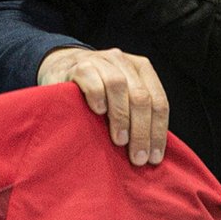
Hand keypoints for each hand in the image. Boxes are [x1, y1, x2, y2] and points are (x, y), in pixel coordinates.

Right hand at [39, 46, 169, 165]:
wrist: (62, 67)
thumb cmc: (97, 91)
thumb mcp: (122, 97)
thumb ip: (136, 114)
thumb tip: (152, 153)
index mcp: (142, 69)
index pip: (158, 101)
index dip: (158, 131)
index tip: (154, 158)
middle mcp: (124, 62)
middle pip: (141, 96)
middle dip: (142, 130)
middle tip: (138, 158)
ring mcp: (102, 61)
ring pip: (118, 86)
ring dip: (121, 117)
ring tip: (120, 141)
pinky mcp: (80, 66)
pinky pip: (93, 80)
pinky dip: (98, 97)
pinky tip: (99, 112)